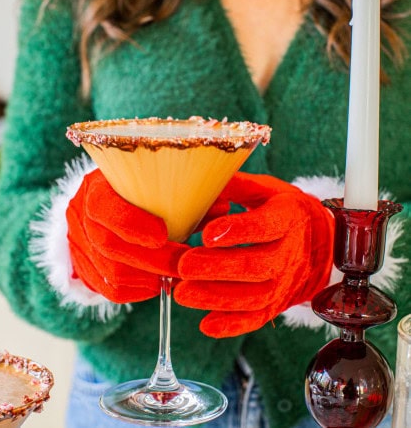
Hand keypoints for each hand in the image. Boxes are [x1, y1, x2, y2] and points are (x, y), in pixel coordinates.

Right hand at [66, 169, 189, 303]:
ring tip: (176, 274)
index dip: (133, 225)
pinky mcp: (84, 270)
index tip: (163, 235)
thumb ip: (186, 195)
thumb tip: (223, 207)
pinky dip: (139, 291)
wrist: (104, 208)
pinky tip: (158, 283)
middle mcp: (80, 217)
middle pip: (110, 246)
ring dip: (149, 278)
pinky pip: (111, 290)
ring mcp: (78, 245)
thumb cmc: (138, 193)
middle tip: (184, 264)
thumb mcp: (156, 185)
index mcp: (96, 188)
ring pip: (111, 273)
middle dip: (152, 259)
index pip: (104, 208)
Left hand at [174, 172, 333, 337]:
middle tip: (183, 267)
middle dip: (218, 269)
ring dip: (217, 298)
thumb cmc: (284, 211)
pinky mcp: (278, 303)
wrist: (321, 244)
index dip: (239, 231)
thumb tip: (201, 179)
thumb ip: (237, 185)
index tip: (208, 234)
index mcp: (288, 218)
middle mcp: (290, 253)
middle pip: (257, 266)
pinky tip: (206, 325)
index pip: (266, 226)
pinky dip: (232, 325)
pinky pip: (258, 318)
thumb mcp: (267, 190)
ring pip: (255, 296)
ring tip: (182, 294)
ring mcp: (285, 283)